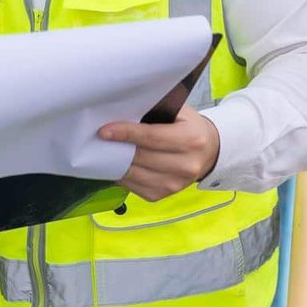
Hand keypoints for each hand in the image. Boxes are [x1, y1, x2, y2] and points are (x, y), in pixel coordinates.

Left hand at [99, 105, 220, 201]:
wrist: (208, 152)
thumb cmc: (189, 127)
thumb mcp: (179, 112)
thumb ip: (156, 110)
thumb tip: (123, 110)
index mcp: (191, 140)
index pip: (152, 137)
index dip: (126, 133)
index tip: (104, 130)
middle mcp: (185, 166)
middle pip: (140, 157)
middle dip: (116, 147)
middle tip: (97, 137)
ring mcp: (174, 185)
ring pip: (133, 174)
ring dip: (115, 162)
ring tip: (103, 149)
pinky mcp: (161, 196)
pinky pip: (132, 186)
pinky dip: (121, 174)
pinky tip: (116, 163)